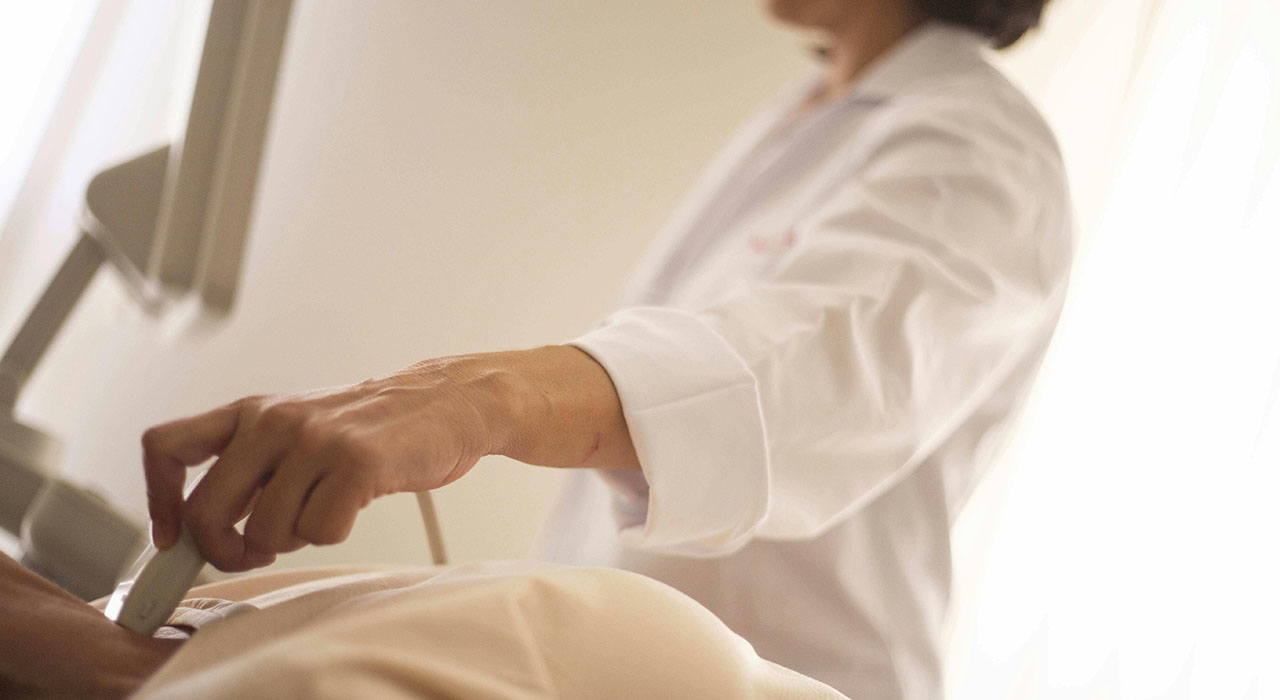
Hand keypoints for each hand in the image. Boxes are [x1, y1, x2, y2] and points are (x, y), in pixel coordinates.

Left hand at [142, 356, 513, 570]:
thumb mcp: (299, 431)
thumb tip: (200, 533)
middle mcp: (273, 421)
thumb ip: (252, 468)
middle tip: (252, 554)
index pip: (166, 447)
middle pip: (207, 512)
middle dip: (226, 551)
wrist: (447, 404)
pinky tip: (354, 504)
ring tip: (323, 510)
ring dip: (295, 538)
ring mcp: (314, 440)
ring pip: (267, 532)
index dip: (159, 502)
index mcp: (251, 412)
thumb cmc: (373, 427)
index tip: (173, 537)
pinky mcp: (355, 462)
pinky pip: (321, 531)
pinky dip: (336, 532)